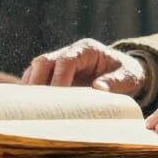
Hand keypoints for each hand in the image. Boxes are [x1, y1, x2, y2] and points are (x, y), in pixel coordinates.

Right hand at [21, 39, 146, 95]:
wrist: (126, 72)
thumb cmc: (127, 74)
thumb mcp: (128, 77)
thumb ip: (115, 82)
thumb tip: (98, 88)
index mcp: (87, 49)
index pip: (66, 61)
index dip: (59, 78)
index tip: (56, 97)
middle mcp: (70, 52)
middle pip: (44, 61)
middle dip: (37, 81)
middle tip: (36, 104)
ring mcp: (60, 61)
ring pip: (36, 69)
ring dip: (31, 86)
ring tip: (30, 107)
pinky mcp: (55, 73)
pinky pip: (37, 78)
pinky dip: (32, 91)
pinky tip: (32, 106)